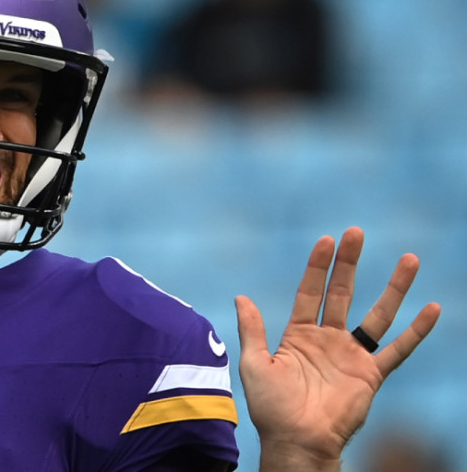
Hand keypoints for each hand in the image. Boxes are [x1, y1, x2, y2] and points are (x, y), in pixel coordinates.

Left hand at [236, 227, 439, 468]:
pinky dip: (416, 330)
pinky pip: (398, 349)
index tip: (327, 239)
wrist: (296, 440)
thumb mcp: (255, 364)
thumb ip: (252, 330)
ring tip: (408, 259)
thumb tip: (241, 297)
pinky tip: (431, 308)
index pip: (310, 292)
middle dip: (349, 263)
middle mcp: (328, 340)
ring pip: (377, 314)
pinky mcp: (371, 374)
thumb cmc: (271, 408)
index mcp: (298, 335)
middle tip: (356, 232)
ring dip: (393, 287)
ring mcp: (351, 355)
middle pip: (342, 293)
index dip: (317, 267)